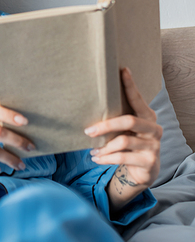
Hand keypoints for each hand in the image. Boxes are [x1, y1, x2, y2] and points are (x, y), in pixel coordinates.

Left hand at [84, 68, 162, 210]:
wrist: (144, 171)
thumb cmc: (130, 144)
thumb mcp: (126, 130)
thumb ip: (118, 119)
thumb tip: (91, 104)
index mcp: (148, 117)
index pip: (138, 99)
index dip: (131, 85)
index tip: (123, 70)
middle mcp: (154, 129)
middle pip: (129, 120)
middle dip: (106, 125)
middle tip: (88, 131)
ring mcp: (154, 146)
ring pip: (124, 141)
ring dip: (104, 147)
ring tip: (93, 150)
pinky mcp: (149, 162)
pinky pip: (122, 157)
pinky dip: (106, 158)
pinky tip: (97, 158)